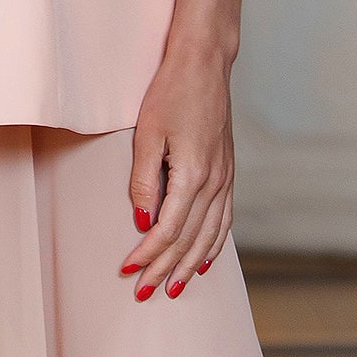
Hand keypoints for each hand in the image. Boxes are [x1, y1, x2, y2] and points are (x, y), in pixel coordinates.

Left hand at [121, 41, 235, 298]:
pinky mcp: (228, 171)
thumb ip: (144, 179)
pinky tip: (204, 259)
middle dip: (166, 269)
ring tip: (174, 287)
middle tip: (145, 292)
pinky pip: (224, 220)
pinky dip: (214, 244)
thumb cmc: (170, 91)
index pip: (168, 230)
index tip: (128, 270)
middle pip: (189, 240)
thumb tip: (142, 222)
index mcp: (192, 174)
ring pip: (210, 236)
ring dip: (191, 265)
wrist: (204, 63)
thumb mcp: (147, 132)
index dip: (148, 254)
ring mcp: (225, 178)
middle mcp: (214, 182)